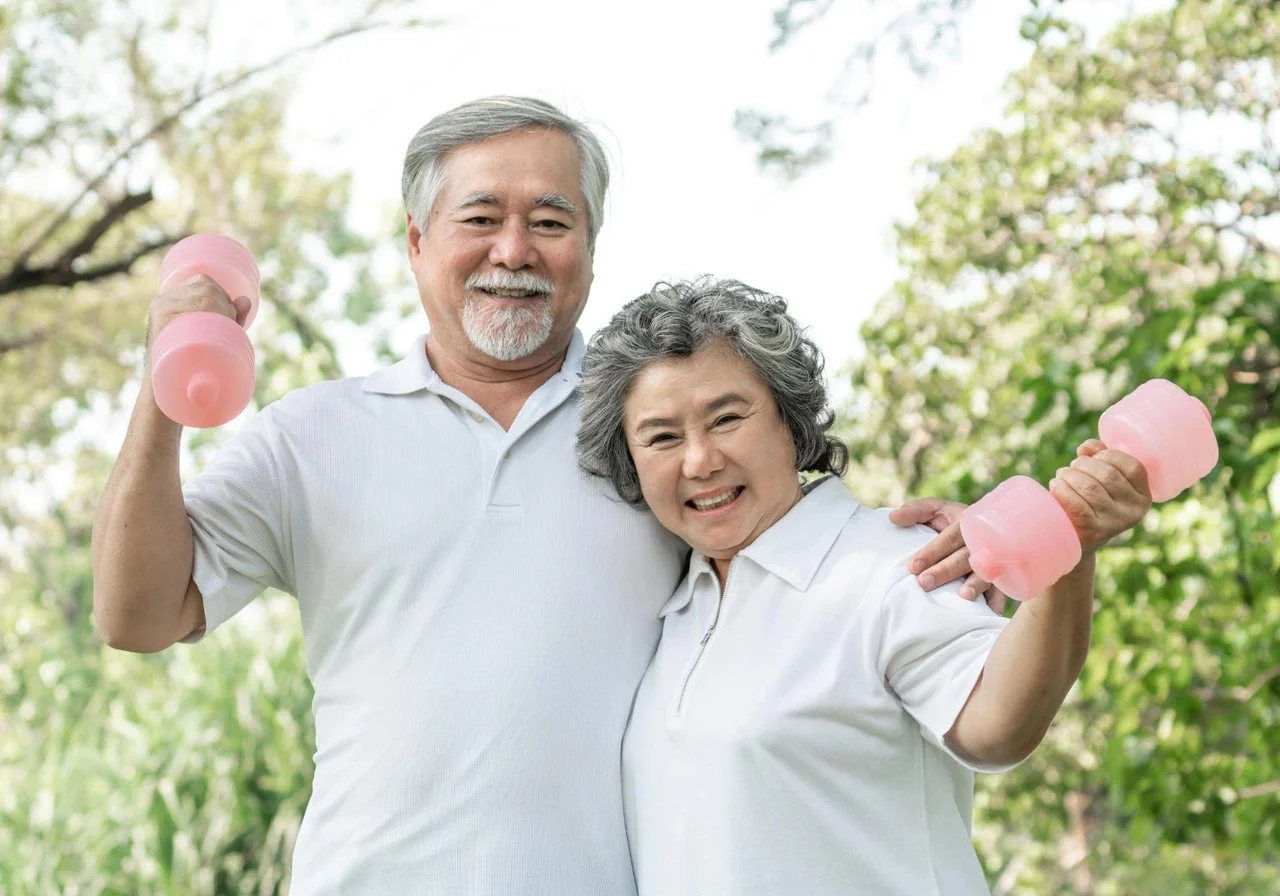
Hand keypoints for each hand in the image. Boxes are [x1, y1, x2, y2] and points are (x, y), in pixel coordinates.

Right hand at [146, 273, 249, 357]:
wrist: (167, 387)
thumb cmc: (192, 361)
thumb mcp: (213, 334)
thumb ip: (231, 317)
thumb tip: (246, 300)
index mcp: (171, 298)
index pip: (203, 281)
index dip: (223, 295)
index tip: (230, 316)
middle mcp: (162, 301)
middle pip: (207, 289)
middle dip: (227, 306)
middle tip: (231, 329)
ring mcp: (160, 312)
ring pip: (205, 300)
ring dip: (224, 314)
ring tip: (224, 334)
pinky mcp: (160, 324)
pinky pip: (194, 312)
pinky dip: (212, 319)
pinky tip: (214, 332)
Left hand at [888, 497, 1008, 614]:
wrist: (985, 527)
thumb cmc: (951, 520)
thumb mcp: (935, 509)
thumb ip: (915, 512)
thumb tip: (893, 518)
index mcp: (965, 524)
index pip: (948, 539)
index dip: (931, 552)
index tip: (913, 566)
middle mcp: (981, 542)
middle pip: (963, 558)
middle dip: (945, 571)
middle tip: (924, 583)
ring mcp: (993, 560)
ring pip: (985, 573)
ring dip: (975, 585)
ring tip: (964, 597)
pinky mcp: (1001, 576)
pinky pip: (1002, 589)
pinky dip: (997, 601)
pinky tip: (991, 612)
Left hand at [1049, 439, 1151, 551]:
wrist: (1076, 538)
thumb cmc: (1090, 500)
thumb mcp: (1103, 478)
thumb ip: (1100, 455)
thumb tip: (1087, 447)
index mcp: (1143, 496)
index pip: (1133, 467)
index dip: (1109, 454)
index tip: (1092, 455)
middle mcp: (1134, 512)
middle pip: (1107, 475)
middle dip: (1083, 464)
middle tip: (1071, 467)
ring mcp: (1114, 524)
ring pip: (1089, 487)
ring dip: (1069, 475)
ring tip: (1062, 475)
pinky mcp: (1093, 533)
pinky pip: (1077, 505)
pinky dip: (1062, 490)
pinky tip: (1055, 485)